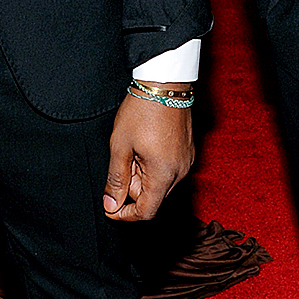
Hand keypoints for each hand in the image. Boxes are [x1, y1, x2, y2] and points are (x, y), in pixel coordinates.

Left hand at [103, 87, 193, 221]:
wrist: (165, 83)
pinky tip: (144, 144)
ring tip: (133, 148)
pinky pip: (168, 169)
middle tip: (121, 159)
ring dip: (142, 175)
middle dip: (133, 187)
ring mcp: (186, 161)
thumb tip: (111, 205)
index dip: (125, 214)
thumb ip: (116, 179)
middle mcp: (180, 172)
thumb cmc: (142, 111)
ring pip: (160, 182)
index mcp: (163, 174)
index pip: (146, 212)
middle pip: (153, 197)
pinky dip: (153, 165)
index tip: (110, 206)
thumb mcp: (120, 146)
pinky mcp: (188, 151)